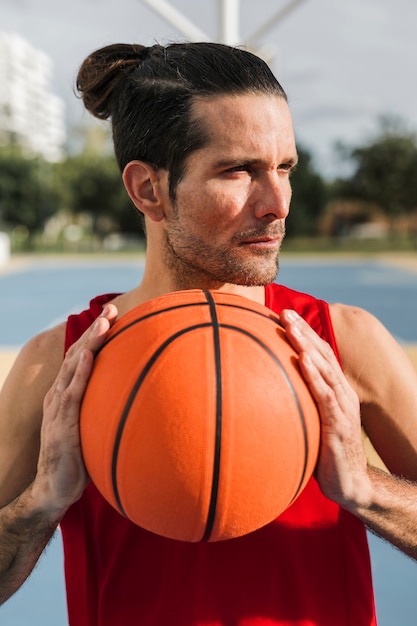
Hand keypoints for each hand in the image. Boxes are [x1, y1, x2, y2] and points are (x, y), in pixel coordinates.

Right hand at [32, 304, 117, 520]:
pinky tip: (89, 355)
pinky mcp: (62, 424)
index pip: (80, 357)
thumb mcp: (92, 429)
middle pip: (77, 354)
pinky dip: (80, 372)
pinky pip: (72, 393)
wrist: (54, 490)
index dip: (95, 336)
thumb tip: (134, 400)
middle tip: (112, 309)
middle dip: (94, 330)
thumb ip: (104, 411)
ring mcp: (58, 409)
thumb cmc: (78, 459)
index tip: (112, 316)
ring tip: (104, 322)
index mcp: (66, 395)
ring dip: (89, 342)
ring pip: (74, 367)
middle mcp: (59, 395)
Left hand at [279, 309, 372, 511]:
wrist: (351, 485)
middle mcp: (341, 394)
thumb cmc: (325, 453)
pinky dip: (314, 376)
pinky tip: (301, 360)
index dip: (305, 334)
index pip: (320, 355)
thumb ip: (299, 407)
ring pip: (324, 369)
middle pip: (322, 355)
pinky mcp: (339, 424)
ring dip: (307, 346)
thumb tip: (267, 397)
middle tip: (284, 312)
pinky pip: (325, 396)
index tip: (284, 315)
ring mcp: (342, 408)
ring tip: (292, 327)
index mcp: (335, 391)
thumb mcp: (313, 424)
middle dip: (304, 331)